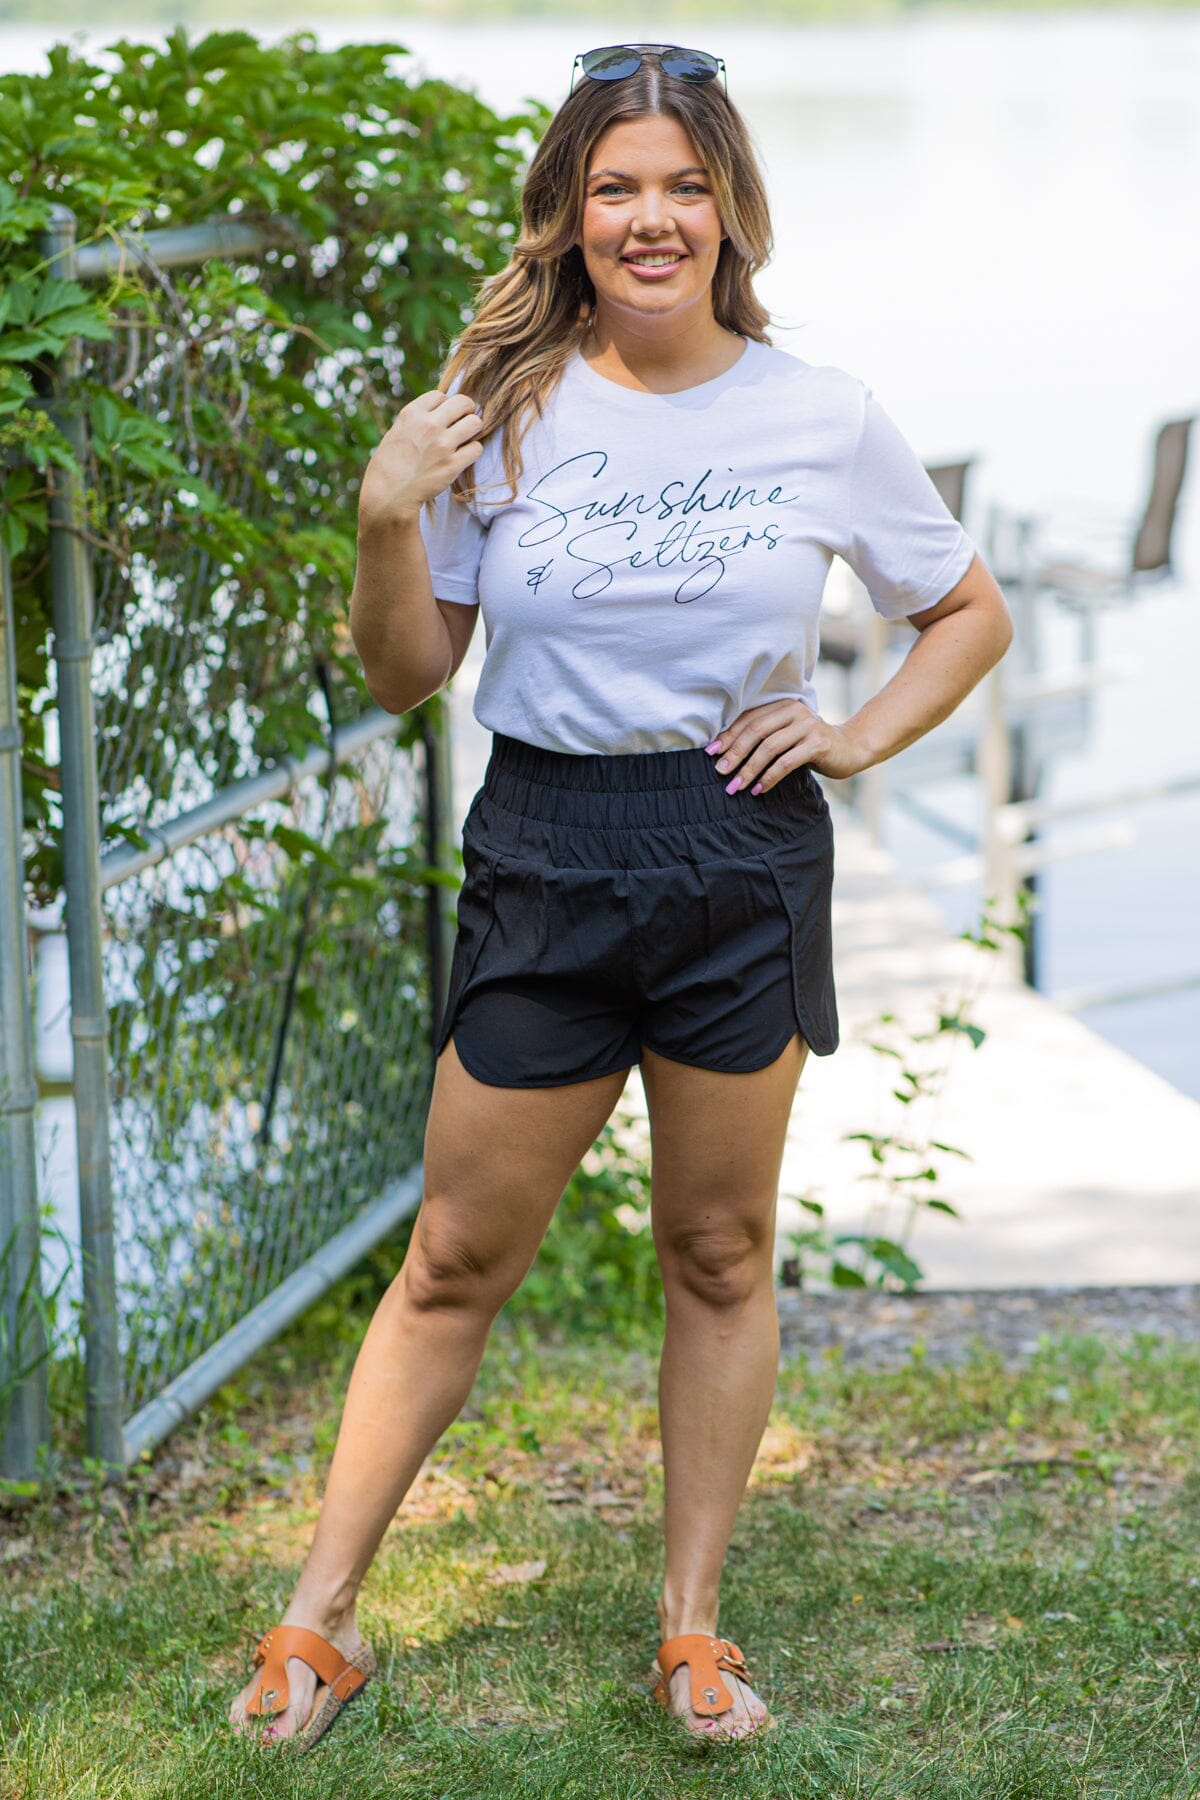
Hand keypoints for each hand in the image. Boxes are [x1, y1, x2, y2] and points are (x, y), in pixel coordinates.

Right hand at [357, 390, 484, 530]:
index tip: (443, 417)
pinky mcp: (453, 465)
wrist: (388, 495)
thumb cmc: (388, 466)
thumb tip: (438, 413)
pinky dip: (473, 451)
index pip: (441, 395)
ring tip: (465, 439)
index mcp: (412, 414)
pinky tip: (463, 457)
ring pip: (475, 422)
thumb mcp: (397, 432)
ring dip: (473, 430)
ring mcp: (443, 444)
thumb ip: (417, 420)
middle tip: (463, 422)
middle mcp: (429, 425)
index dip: (445, 405)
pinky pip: (477, 448)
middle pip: (463, 403)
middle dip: (466, 411)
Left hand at [706, 699, 869, 791]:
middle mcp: (794, 711)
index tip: (710, 753)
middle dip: (735, 754)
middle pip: (756, 732)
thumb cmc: (809, 744)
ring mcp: (807, 726)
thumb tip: (723, 752)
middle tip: (720, 772)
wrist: (849, 748)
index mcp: (782, 704)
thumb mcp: (785, 734)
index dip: (728, 736)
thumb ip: (763, 735)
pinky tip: (759, 789)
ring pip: (769, 748)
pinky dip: (769, 777)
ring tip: (736, 786)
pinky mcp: (817, 744)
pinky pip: (786, 762)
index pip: (749, 719)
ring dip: (749, 769)